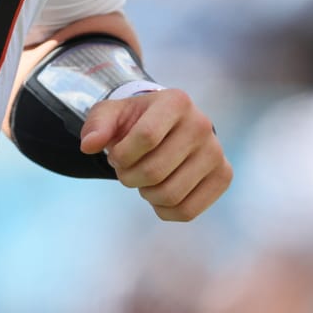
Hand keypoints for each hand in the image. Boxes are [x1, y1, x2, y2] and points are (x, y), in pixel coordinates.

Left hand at [79, 88, 231, 221]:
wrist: (169, 128)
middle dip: (129, 178)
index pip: (146, 137)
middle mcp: (202, 124)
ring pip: (171, 194)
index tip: (115, 154)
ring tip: (144, 180)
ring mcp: (216, 151)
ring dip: (146, 194)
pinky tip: (159, 194)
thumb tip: (89, 145)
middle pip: (155, 171)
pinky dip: (164, 210)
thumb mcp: (112, 114)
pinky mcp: (223, 176)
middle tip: (127, 171)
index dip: (122, 155)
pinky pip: (188, 211)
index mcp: (176, 101)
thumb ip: (96, 125)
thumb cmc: (136, 122)